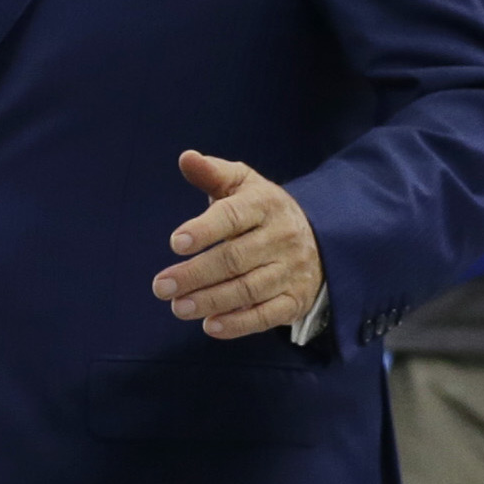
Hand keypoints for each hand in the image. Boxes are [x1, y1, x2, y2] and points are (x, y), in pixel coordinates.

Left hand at [153, 150, 324, 339]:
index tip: (175, 243)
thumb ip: (212, 172)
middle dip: (195, 274)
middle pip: (235, 259)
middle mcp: (281, 238)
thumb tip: (186, 157)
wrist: (322, 239)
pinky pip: (267, 315)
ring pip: (247, 289)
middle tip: (161, 286)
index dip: (204, 230)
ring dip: (210, 301)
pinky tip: (210, 326)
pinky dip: (238, 324)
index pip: (233, 216)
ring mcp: (291, 271)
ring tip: (178, 307)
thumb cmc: (262, 211)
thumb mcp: (242, 184)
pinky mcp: (295, 300)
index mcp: (265, 205)